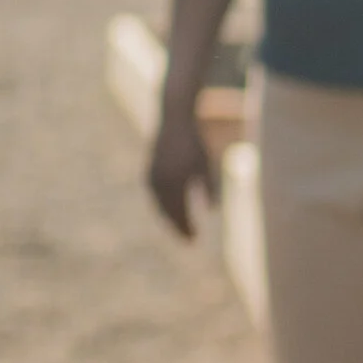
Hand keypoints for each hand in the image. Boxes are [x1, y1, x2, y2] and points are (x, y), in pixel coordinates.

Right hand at [146, 113, 216, 239]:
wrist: (175, 120)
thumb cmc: (195, 143)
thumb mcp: (206, 165)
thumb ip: (210, 187)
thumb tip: (213, 210)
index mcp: (175, 179)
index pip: (180, 210)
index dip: (187, 226)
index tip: (195, 240)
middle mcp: (160, 179)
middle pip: (169, 211)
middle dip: (179, 226)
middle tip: (189, 241)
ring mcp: (152, 176)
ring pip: (161, 205)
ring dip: (170, 219)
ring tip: (182, 230)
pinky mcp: (150, 173)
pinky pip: (157, 197)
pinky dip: (165, 207)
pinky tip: (173, 214)